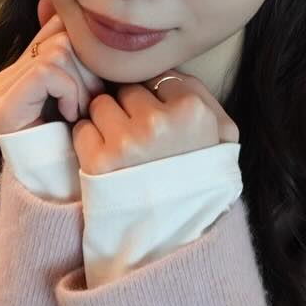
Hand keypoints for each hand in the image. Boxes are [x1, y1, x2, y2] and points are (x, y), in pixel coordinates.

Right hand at [0, 0, 106, 133]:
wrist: (66, 189)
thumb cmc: (80, 141)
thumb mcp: (84, 87)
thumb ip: (71, 50)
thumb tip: (48, 1)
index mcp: (18, 71)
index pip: (56, 29)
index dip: (86, 51)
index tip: (92, 86)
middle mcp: (1, 79)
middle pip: (61, 38)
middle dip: (88, 70)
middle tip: (89, 104)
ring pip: (58, 52)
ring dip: (83, 85)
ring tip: (80, 113)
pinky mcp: (2, 108)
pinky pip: (49, 72)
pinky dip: (70, 93)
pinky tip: (70, 117)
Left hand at [71, 72, 237, 175]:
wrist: (174, 235)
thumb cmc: (200, 180)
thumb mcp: (223, 134)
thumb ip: (201, 94)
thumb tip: (167, 70)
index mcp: (192, 110)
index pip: (158, 77)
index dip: (156, 97)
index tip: (159, 119)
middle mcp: (158, 121)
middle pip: (127, 90)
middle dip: (130, 108)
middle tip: (140, 137)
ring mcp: (126, 141)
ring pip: (101, 105)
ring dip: (107, 122)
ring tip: (124, 150)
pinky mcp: (98, 161)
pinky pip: (82, 129)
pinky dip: (90, 142)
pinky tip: (108, 160)